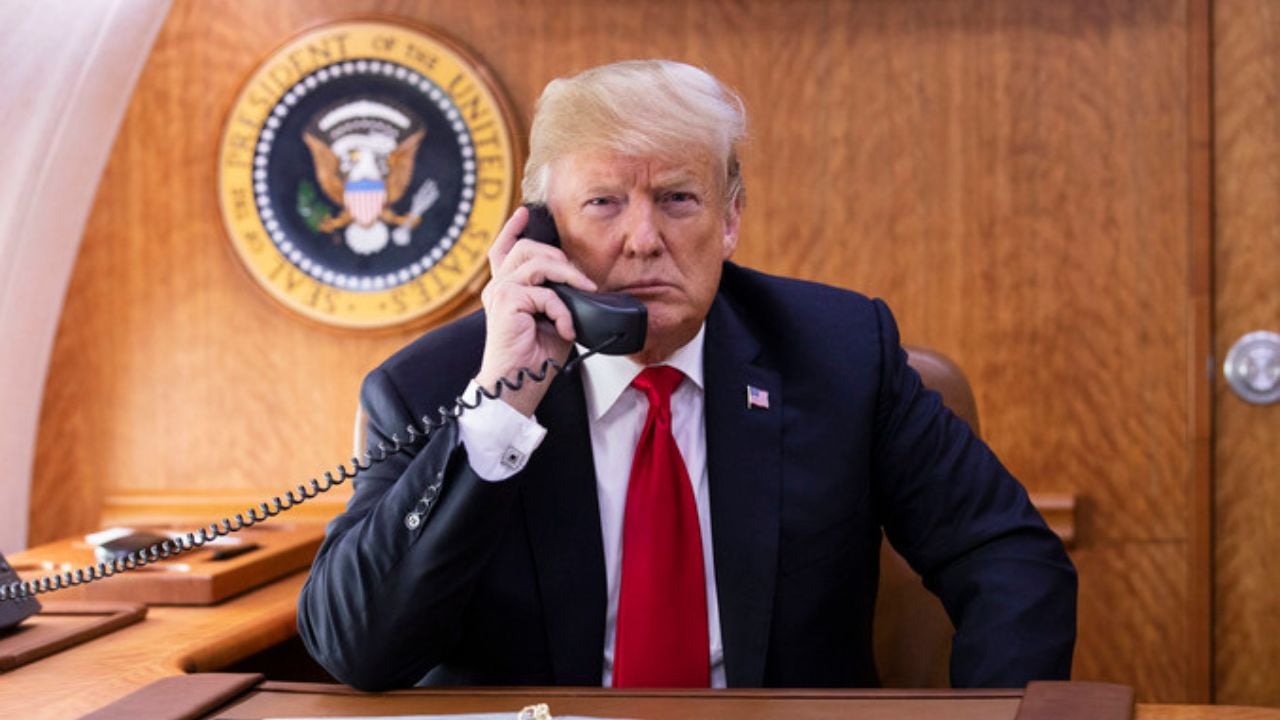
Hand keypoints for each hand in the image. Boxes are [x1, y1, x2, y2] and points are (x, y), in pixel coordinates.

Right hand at [474, 206, 597, 415]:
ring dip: (568, 276)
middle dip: (560, 257)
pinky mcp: (505, 301)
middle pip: (526, 249)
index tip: (524, 212)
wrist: (517, 385)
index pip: (503, 251)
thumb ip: (560, 298)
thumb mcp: (554, 320)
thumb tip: (581, 286)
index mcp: (506, 290)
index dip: (513, 229)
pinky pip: (545, 292)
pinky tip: (567, 328)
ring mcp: (499, 292)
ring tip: (584, 293)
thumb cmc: (534, 359)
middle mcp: (498, 287)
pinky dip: (562, 310)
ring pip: (537, 262)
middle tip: (583, 280)